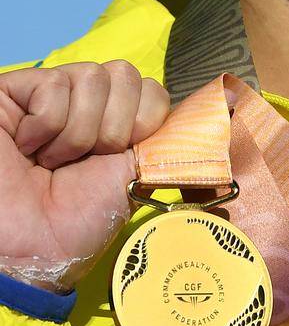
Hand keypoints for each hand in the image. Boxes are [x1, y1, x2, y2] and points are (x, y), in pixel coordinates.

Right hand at [0, 61, 169, 290]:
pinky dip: (46, 125)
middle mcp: (84, 103)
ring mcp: (48, 94)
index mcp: (116, 123)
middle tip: (85, 162)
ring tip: (51, 162)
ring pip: (92, 76)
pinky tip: (28, 148)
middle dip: (113, 127)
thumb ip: (168, 142)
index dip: (144, 122)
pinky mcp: (14, 90)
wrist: (25, 252)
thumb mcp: (134, 179)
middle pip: (126, 74)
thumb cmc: (74, 224)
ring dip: (77, 133)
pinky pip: (55, 83)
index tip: (121, 158)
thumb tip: (230, 104)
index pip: (151, 88)